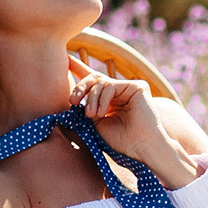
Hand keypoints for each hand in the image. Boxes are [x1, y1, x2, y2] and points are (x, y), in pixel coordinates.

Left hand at [75, 73, 194, 184]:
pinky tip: (102, 112)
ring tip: (91, 115)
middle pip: (94, 78)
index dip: (79, 68)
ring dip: (91, 98)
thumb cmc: (120, 140)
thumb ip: (87, 106)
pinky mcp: (138, 86)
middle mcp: (120, 92)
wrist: (141, 148)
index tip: (66, 59)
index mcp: (110, 100)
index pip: (93, 82)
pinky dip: (102, 98)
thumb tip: (75, 94)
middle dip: (80, 87)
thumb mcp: (97, 122)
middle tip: (72, 101)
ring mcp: (129, 88)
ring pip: (100, 82)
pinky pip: (111, 85)